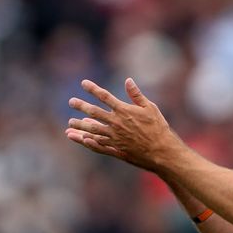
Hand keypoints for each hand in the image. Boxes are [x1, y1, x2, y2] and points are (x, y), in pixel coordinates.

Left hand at [65, 78, 179, 171]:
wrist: (163, 152)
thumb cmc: (159, 128)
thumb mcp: (150, 108)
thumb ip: (136, 95)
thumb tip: (128, 80)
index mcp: (124, 111)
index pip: (105, 97)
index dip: (93, 89)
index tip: (83, 83)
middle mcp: (116, 124)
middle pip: (94, 113)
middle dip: (81, 106)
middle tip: (71, 101)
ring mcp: (115, 138)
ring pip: (93, 131)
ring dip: (80, 126)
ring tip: (70, 124)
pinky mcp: (117, 150)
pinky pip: (100, 146)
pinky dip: (90, 143)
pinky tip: (82, 139)